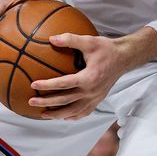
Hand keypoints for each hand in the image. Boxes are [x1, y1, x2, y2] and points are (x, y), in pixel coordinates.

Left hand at [29, 32, 152, 119]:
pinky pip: (84, 112)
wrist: (125, 58)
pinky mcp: (98, 100)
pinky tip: (63, 116)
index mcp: (89, 78)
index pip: (64, 84)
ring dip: (57, 114)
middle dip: (47, 103)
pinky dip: (72, 116)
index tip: (33, 84)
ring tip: (43, 114)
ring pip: (73, 111)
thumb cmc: (107, 48)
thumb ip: (71, 39)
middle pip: (65, 101)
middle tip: (32, 101)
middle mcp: (91, 91)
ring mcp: (95, 98)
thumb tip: (51, 38)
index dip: (48, 85)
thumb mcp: (89, 41)